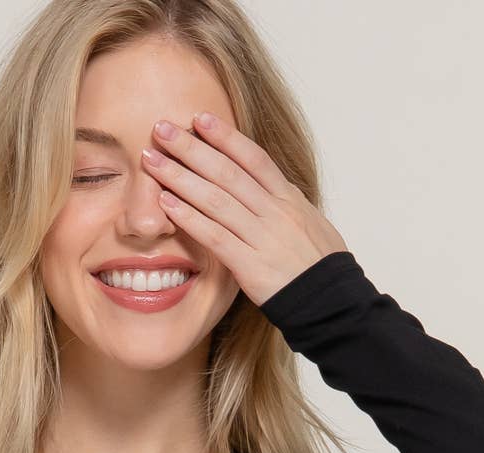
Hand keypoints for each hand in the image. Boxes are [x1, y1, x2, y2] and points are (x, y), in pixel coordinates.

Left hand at [140, 112, 348, 305]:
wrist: (332, 302)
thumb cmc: (320, 266)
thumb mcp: (309, 223)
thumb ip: (285, 204)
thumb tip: (270, 187)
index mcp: (288, 199)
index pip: (253, 158)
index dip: (225, 136)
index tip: (199, 118)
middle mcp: (274, 212)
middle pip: (227, 171)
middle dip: (191, 148)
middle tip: (162, 129)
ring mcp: (262, 237)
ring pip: (216, 199)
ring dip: (180, 177)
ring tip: (152, 161)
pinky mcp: (250, 265)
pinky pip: (215, 236)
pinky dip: (189, 218)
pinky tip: (167, 204)